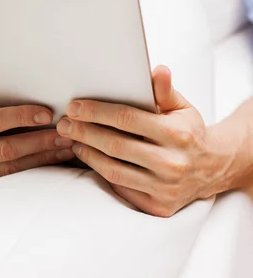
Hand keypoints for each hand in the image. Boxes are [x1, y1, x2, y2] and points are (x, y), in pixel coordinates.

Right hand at [0, 38, 73, 189]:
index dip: (19, 118)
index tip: (46, 113)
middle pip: (5, 150)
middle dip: (38, 141)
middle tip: (66, 131)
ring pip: (12, 169)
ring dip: (42, 157)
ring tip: (67, 145)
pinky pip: (10, 181)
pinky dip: (35, 169)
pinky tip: (54, 159)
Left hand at [57, 66, 220, 216]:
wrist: (213, 168)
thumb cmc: (189, 132)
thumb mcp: (182, 108)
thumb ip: (165, 91)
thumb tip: (158, 70)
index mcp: (177, 134)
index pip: (127, 119)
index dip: (96, 112)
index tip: (74, 107)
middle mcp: (172, 163)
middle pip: (115, 146)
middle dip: (84, 132)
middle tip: (64, 124)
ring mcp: (165, 188)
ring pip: (114, 170)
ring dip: (87, 154)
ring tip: (72, 140)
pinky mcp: (158, 206)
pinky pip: (121, 188)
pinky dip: (101, 172)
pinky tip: (89, 158)